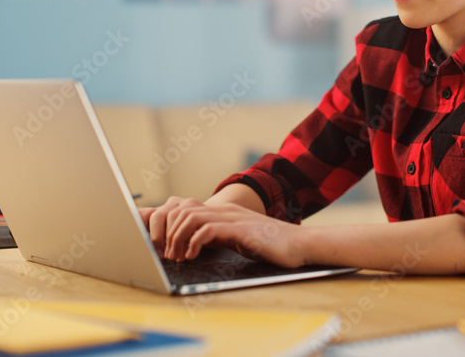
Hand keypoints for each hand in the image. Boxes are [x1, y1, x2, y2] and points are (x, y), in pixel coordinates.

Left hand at [140, 197, 308, 267]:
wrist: (300, 245)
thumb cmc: (272, 246)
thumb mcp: (239, 239)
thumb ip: (220, 237)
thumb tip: (196, 245)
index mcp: (224, 212)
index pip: (187, 208)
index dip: (170, 225)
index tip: (165, 245)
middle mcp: (226, 210)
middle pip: (183, 211)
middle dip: (168, 233)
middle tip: (167, 254)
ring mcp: (232, 218)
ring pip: (190, 217)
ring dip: (178, 238)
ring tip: (177, 256)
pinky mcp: (239, 229)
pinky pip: (207, 230)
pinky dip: (194, 243)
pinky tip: (193, 256)